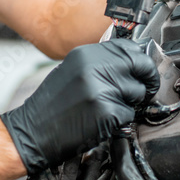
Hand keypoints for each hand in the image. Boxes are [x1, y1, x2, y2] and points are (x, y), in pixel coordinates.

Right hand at [1, 40, 159, 174]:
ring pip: (138, 93)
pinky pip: (129, 115)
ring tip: (107, 108)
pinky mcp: (107, 113)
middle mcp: (95, 68)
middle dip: (147, 80)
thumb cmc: (52, 105)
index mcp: (86, 55)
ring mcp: (102, 90)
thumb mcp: (73, 71)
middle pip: (141, 66)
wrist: (33, 132)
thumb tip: (131, 63)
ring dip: (129, 103)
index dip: (141, 60)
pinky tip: (102, 122)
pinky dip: (121, 121)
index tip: (143, 70)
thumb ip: (100, 64)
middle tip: (144, 90)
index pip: (129, 47)